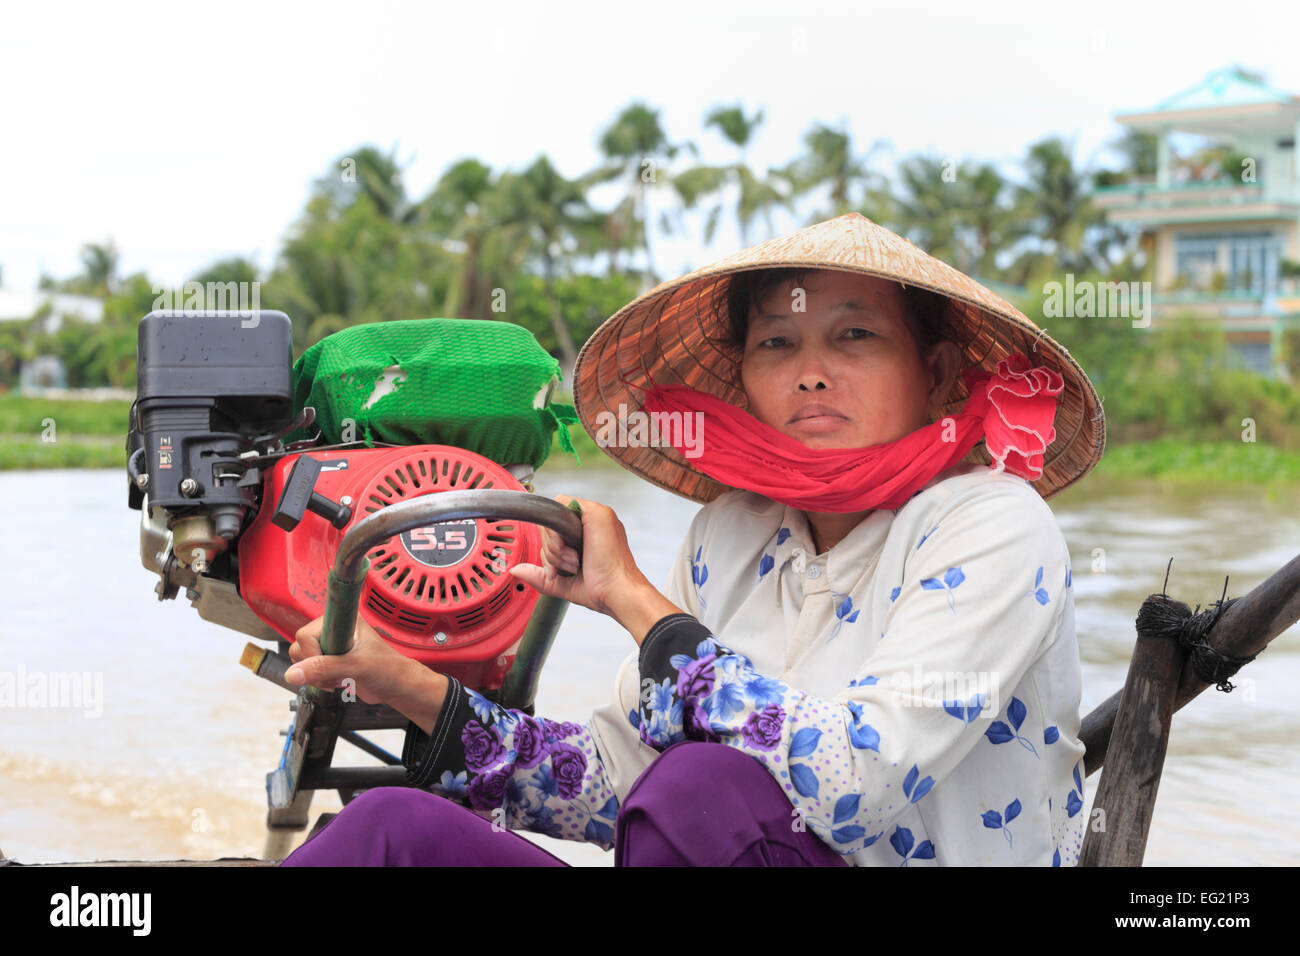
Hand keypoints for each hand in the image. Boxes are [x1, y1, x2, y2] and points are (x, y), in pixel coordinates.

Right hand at [285, 613, 423, 708]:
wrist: (395, 685)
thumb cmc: (386, 668)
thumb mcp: (355, 666)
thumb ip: (324, 668)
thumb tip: (293, 673)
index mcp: (341, 620)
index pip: (307, 633)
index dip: (312, 652)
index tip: (327, 663)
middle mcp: (333, 629)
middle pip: (300, 647)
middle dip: (315, 667)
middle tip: (336, 673)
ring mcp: (329, 644)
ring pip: (301, 661)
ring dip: (317, 676)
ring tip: (339, 677)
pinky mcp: (328, 659)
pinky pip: (308, 670)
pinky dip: (319, 680)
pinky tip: (337, 681)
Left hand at [509, 494, 682, 644]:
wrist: (616, 593)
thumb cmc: (599, 589)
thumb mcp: (562, 582)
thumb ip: (539, 574)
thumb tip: (516, 570)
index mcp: (587, 535)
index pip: (554, 529)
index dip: (549, 548)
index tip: (556, 570)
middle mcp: (591, 522)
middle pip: (551, 523)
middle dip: (550, 549)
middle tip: (566, 567)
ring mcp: (596, 514)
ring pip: (554, 515)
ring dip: (555, 546)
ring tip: (573, 563)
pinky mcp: (596, 512)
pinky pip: (562, 507)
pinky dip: (558, 533)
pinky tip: (572, 552)